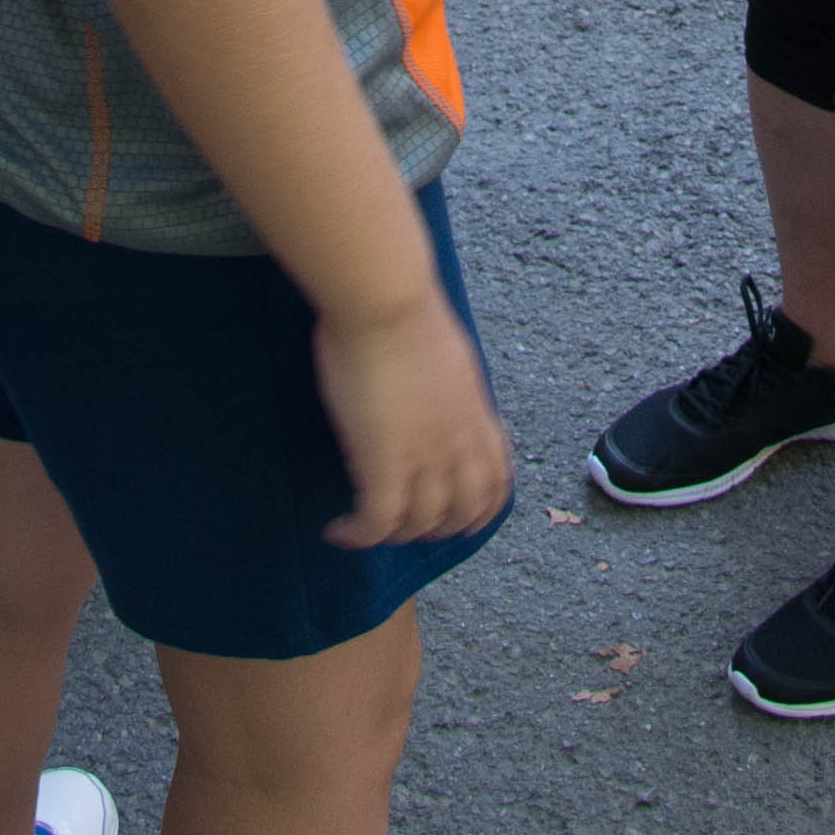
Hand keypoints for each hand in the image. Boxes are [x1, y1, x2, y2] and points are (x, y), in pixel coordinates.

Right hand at [310, 292, 511, 548]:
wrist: (385, 300)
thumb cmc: (404, 308)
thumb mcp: (444, 355)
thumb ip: (443, 385)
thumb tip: (423, 392)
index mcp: (476, 415)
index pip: (497, 480)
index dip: (480, 508)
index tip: (458, 514)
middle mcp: (459, 443)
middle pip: (463, 512)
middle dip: (437, 528)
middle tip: (403, 524)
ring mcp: (426, 456)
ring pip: (421, 523)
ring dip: (395, 534)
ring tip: (364, 527)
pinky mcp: (385, 462)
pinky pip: (378, 520)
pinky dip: (359, 535)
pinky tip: (338, 531)